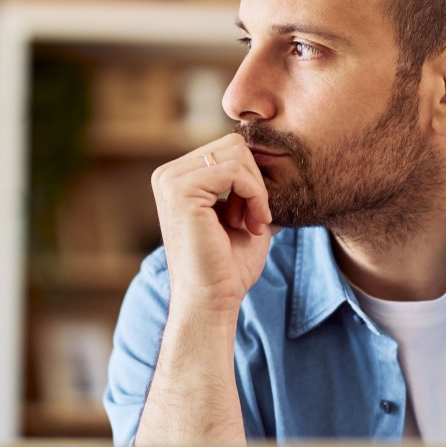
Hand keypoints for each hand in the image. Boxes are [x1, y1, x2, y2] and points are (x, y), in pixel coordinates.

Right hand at [149, 133, 273, 321]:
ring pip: (237, 154)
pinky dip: (255, 196)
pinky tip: (252, 225)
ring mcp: (170, 180)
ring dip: (256, 191)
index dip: (253, 180)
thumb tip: (277, 160)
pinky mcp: (180, 191)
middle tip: (255, 220)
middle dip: (255, 182)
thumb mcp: (243, 215)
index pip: (230, 150)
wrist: (212, 301)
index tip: (255, 216)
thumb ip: (250, 187)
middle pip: (234, 145)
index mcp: (177, 178)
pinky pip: (235, 171)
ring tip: (252, 224)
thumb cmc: (228, 266)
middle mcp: (168, 175)